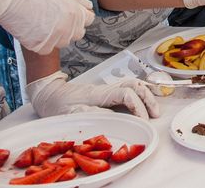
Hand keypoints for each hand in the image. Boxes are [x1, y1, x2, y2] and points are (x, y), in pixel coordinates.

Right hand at [0, 0, 93, 54]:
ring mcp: (54, 38)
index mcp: (75, 12)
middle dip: (71, 27)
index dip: (80, 15)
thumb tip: (88, 8)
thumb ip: (77, 1)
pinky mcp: (40, 46)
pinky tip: (33, 30)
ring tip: (42, 22)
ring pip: (63, 42)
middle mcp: (68, 28)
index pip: (89, 20)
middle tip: (55, 18)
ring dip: (56, 35)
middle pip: (78, 34)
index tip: (70, 13)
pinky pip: (47, 49)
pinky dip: (41, 42)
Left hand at [27, 71, 159, 118]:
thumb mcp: (72, 113)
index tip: (143, 120)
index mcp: (99, 94)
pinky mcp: (106, 91)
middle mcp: (106, 88)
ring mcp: (107, 88)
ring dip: (146, 94)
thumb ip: (93, 114)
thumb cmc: (58, 105)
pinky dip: (140, 91)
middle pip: (134, 85)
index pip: (126, 94)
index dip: (138, 106)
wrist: (49, 94)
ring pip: (133, 84)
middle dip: (148, 98)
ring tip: (154, 107)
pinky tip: (145, 97)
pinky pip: (128, 87)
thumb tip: (115, 116)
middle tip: (155, 114)